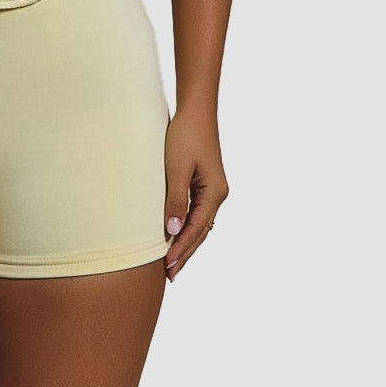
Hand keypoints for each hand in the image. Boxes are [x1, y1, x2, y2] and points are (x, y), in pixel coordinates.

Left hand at [163, 111, 227, 281]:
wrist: (195, 111)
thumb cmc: (185, 136)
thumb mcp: (176, 169)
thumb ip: (175, 200)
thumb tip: (172, 231)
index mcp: (214, 193)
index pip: (196, 229)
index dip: (181, 249)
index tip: (168, 267)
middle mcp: (217, 194)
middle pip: (201, 232)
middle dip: (185, 253)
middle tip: (170, 275)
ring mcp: (212, 190)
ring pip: (199, 225)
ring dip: (187, 244)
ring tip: (173, 263)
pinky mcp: (204, 184)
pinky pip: (196, 213)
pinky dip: (187, 228)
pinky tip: (178, 237)